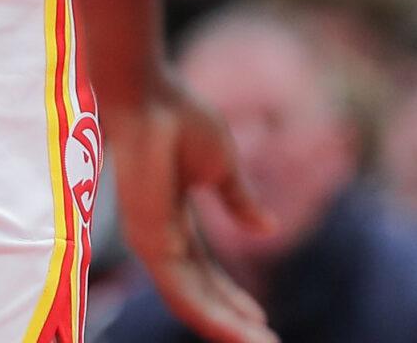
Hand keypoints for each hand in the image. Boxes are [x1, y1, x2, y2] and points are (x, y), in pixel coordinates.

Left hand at [109, 70, 276, 342]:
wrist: (152, 96)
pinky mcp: (148, 243)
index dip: (233, 298)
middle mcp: (160, 239)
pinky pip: (182, 293)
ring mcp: (151, 243)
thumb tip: (268, 230)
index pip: (205, 275)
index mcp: (175, 223)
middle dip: (234, 322)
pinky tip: (241, 329)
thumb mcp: (222, 168)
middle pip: (199, 295)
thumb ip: (239, 202)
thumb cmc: (180, 119)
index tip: (262, 318)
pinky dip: (213, 315)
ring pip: (191, 304)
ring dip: (228, 327)